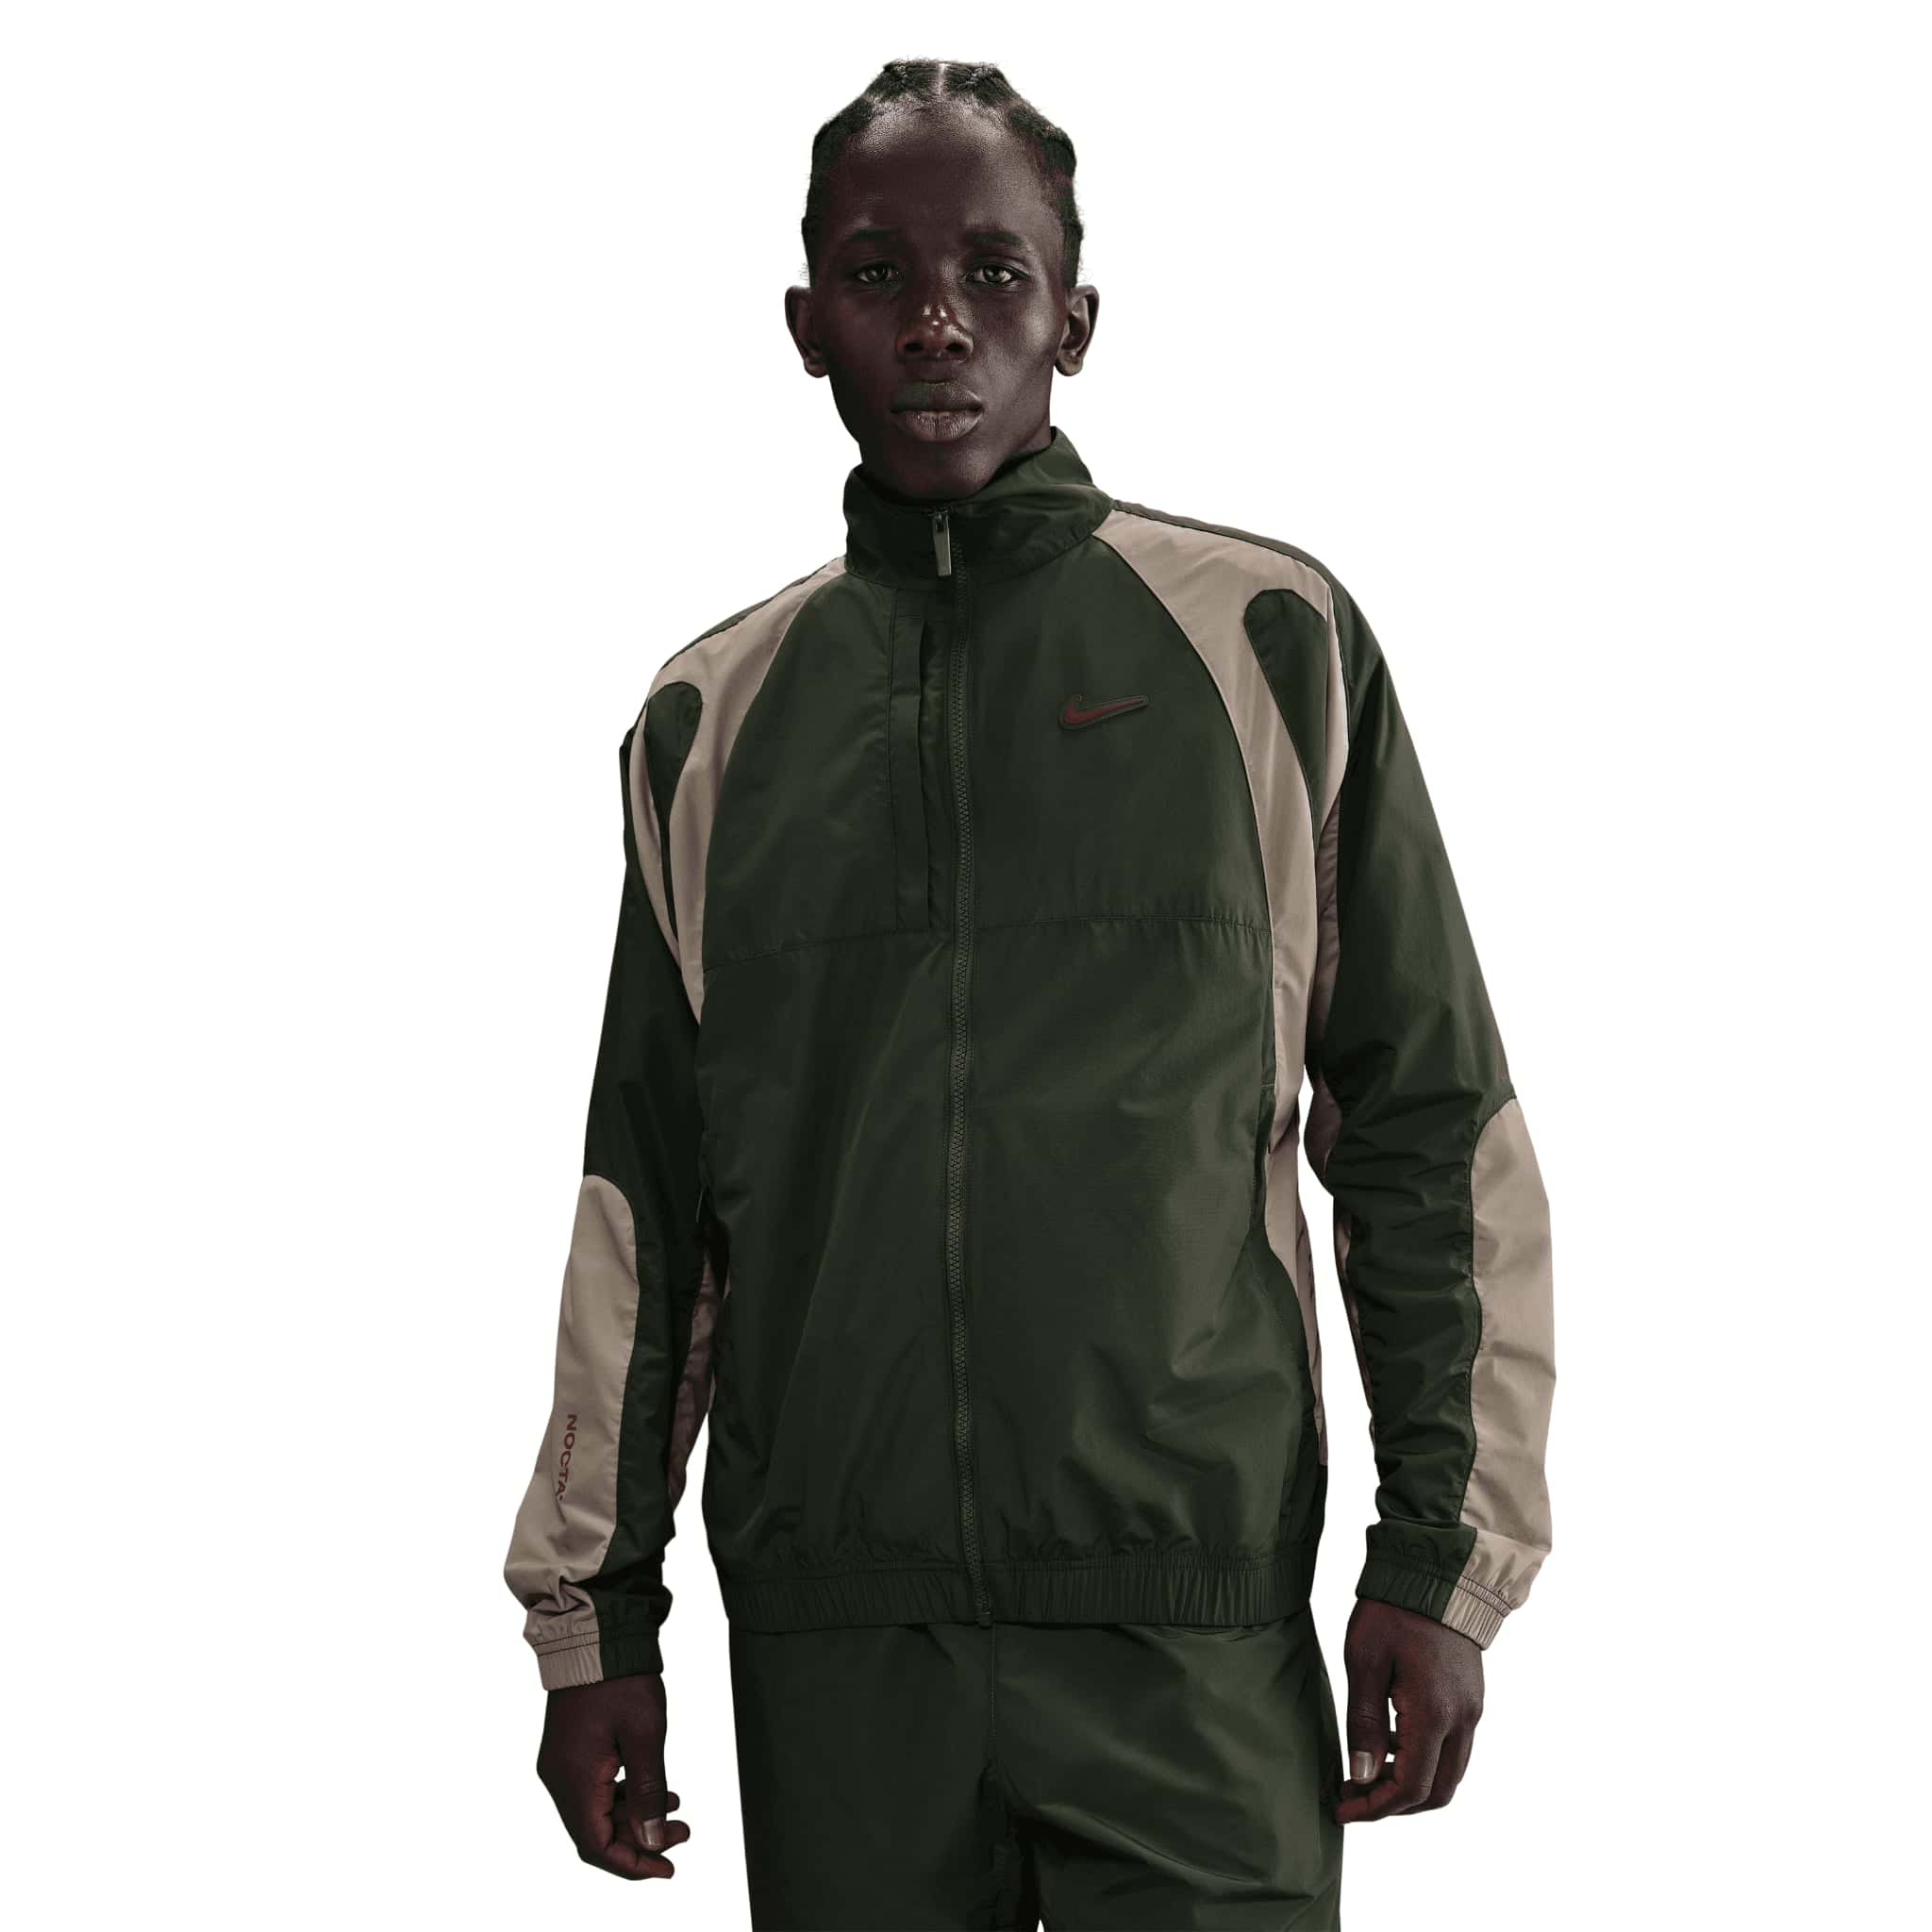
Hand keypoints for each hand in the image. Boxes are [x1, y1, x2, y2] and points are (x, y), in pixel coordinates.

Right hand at [536, 1671, 690, 1878]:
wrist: (598, 1636)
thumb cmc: (622, 1681)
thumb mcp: (646, 1737)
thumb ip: (648, 1794)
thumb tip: (654, 1842)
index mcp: (573, 1779)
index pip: (596, 1845)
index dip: (632, 1864)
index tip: (667, 1869)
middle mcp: (559, 1778)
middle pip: (596, 1832)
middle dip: (641, 1840)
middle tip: (683, 1833)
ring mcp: (562, 1764)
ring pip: (596, 1812)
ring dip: (635, 1817)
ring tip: (677, 1808)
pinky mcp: (570, 1751)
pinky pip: (594, 1789)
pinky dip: (624, 1796)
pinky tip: (656, 1788)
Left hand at [1333, 1598, 1483, 1822]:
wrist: (1436, 1572)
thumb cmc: (1393, 1610)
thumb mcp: (1364, 1661)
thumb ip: (1365, 1723)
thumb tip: (1362, 1777)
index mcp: (1435, 1713)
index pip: (1410, 1787)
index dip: (1376, 1807)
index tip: (1342, 1809)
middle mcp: (1462, 1721)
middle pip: (1435, 1793)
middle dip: (1393, 1804)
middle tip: (1353, 1795)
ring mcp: (1472, 1712)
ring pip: (1447, 1775)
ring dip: (1409, 1785)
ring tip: (1366, 1770)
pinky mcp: (1471, 1701)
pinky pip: (1452, 1751)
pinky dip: (1422, 1761)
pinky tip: (1389, 1742)